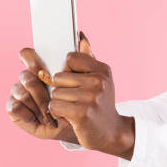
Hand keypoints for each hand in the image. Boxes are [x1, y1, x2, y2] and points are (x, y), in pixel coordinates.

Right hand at [7, 44, 75, 142]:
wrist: (84, 125)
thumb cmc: (84, 101)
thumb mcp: (88, 79)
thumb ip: (84, 59)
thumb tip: (82, 37)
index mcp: (42, 67)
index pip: (28, 54)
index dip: (31, 58)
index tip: (43, 67)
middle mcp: (28, 78)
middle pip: (27, 74)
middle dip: (43, 88)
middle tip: (56, 97)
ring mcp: (19, 93)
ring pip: (22, 91)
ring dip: (41, 103)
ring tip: (55, 114)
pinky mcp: (15, 109)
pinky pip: (15, 107)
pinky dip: (31, 114)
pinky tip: (44, 119)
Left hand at [48, 32, 127, 153]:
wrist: (111, 132)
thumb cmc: (100, 105)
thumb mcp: (99, 80)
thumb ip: (87, 59)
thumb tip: (80, 35)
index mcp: (103, 70)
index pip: (70, 58)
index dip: (68, 72)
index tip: (77, 83)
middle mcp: (99, 81)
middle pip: (59, 76)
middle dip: (62, 89)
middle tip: (77, 100)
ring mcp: (92, 97)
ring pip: (56, 92)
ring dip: (60, 103)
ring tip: (76, 109)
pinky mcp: (82, 112)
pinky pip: (54, 105)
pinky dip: (58, 113)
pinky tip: (72, 116)